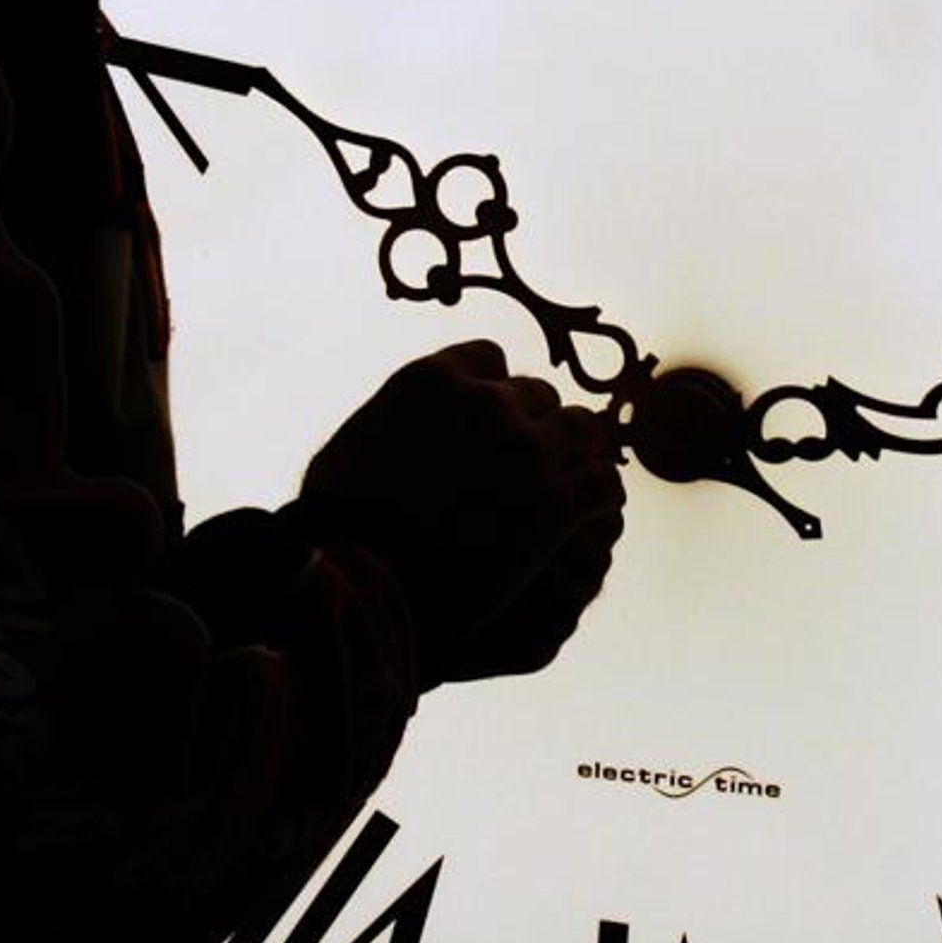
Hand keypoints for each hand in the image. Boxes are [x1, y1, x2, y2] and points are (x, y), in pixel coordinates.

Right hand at [298, 341, 624, 685]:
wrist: (373, 583)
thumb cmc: (338, 525)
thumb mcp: (345, 454)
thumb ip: (384, 424)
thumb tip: (393, 430)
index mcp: (432, 381)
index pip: (488, 359)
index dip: (493, 391)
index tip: (490, 418)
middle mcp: (487, 404)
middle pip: (537, 395)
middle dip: (534, 426)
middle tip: (527, 463)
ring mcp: (528, 450)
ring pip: (580, 428)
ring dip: (574, 452)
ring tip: (568, 481)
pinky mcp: (559, 502)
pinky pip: (603, 482)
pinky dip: (602, 494)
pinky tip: (593, 512)